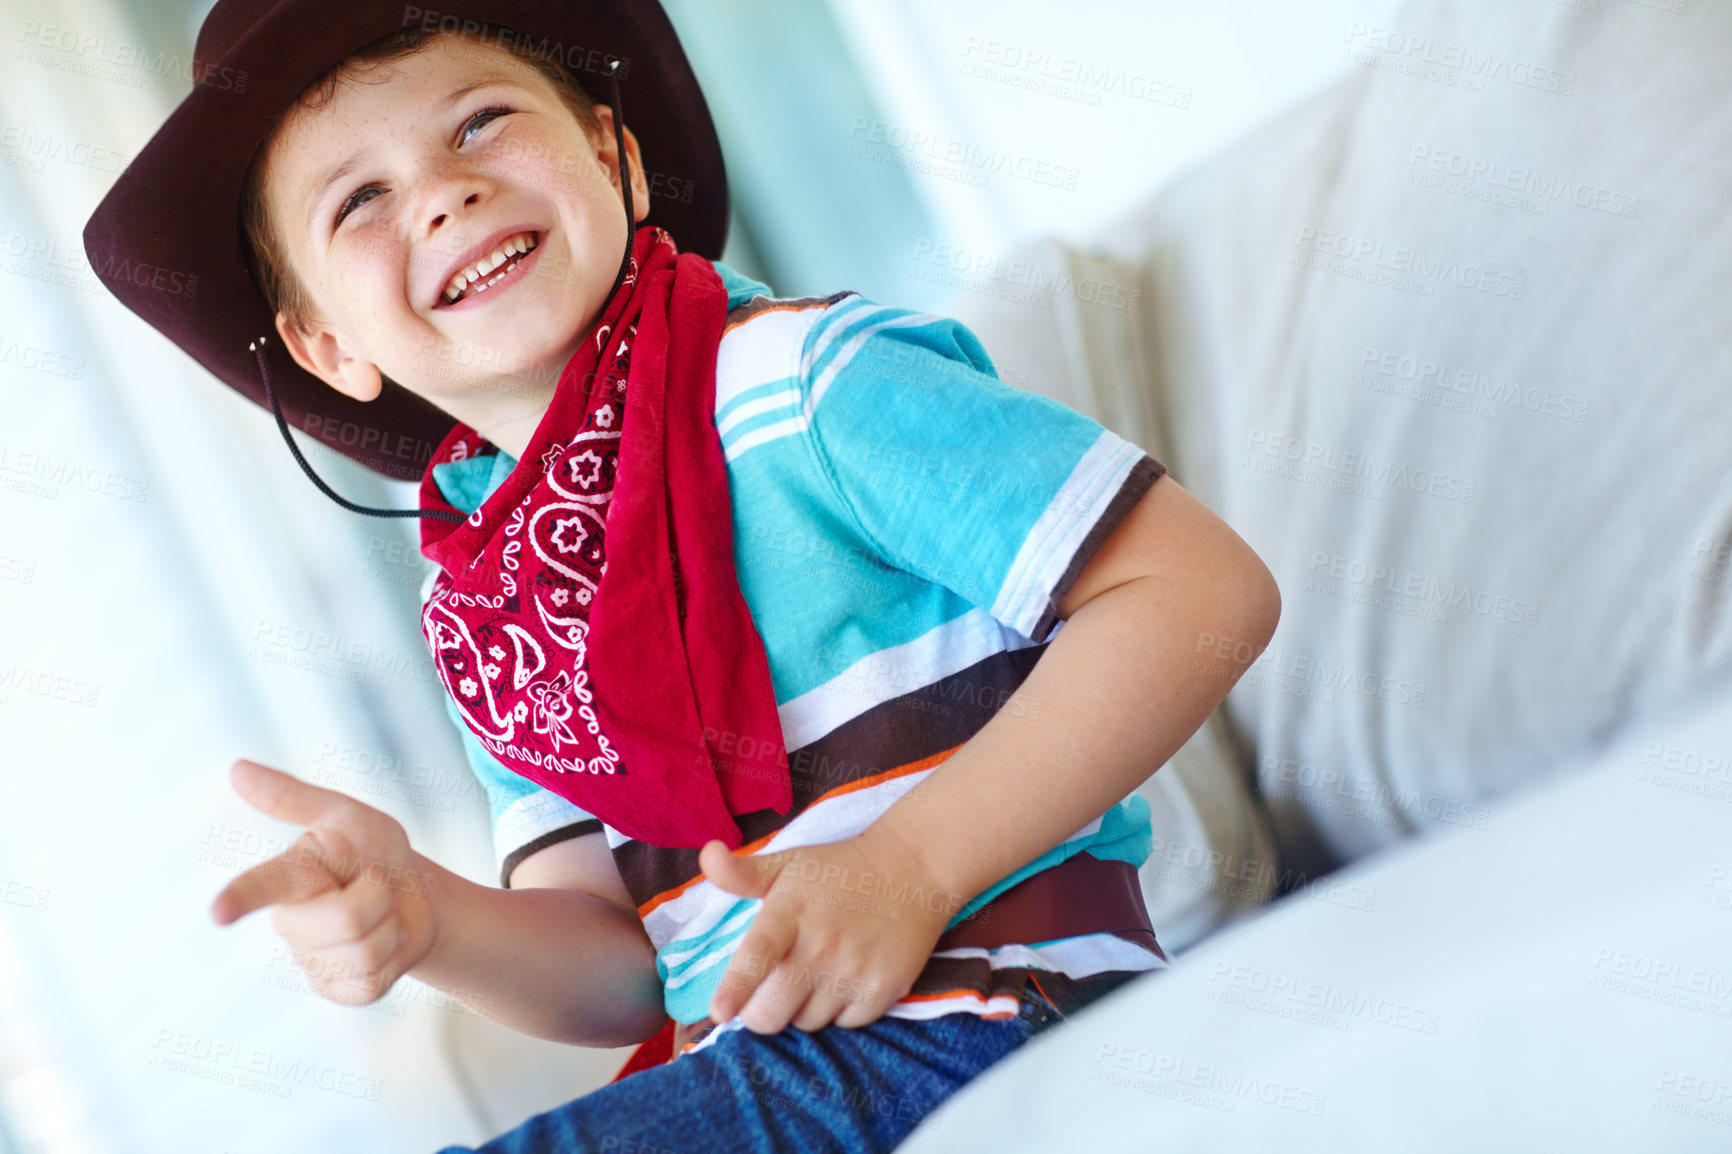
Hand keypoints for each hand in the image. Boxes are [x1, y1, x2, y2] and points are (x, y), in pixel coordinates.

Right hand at [210, 759, 438, 1007]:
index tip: (219, 912)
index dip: (241, 898)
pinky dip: (393, 960)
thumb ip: (294, 799)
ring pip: (362, 952)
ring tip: (381, 916)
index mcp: (291, 879)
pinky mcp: (339, 991)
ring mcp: (313, 962)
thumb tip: (236, 768)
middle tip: (378, 887)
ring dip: (389, 928)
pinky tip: (384, 947)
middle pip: (345, 919)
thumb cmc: (374, 852)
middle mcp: (292, 924)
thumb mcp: (348, 818)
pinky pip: (371, 983)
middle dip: (379, 898)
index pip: (262, 886)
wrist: (418, 899)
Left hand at [698, 827, 963, 1033]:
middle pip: (773, 1012)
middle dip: (761, 1011)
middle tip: (769, 991)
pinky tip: (846, 978)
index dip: (737, 987)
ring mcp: (855, 970)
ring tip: (816, 972)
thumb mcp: (788, 862)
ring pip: (807, 1023)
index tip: (720, 1012)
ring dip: (803, 1008)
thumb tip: (707, 855)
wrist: (912, 869)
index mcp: (790, 913)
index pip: (758, 955)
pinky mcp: (885, 989)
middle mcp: (822, 945)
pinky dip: (840, 1010)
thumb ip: (742, 873)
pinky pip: (846, 1024)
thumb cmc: (838, 870)